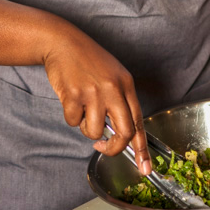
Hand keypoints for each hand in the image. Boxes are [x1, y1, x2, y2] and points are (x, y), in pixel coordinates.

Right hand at [43, 26, 151, 173]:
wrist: (64, 42)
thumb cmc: (88, 60)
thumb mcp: (113, 75)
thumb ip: (119, 100)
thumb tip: (122, 132)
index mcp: (126, 84)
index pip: (139, 121)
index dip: (142, 148)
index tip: (145, 168)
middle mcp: (113, 89)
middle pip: (124, 133)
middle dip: (113, 149)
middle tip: (103, 148)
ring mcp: (94, 92)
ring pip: (95, 131)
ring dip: (87, 127)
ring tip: (83, 109)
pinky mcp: (74, 95)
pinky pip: (74, 122)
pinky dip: (71, 116)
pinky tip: (70, 98)